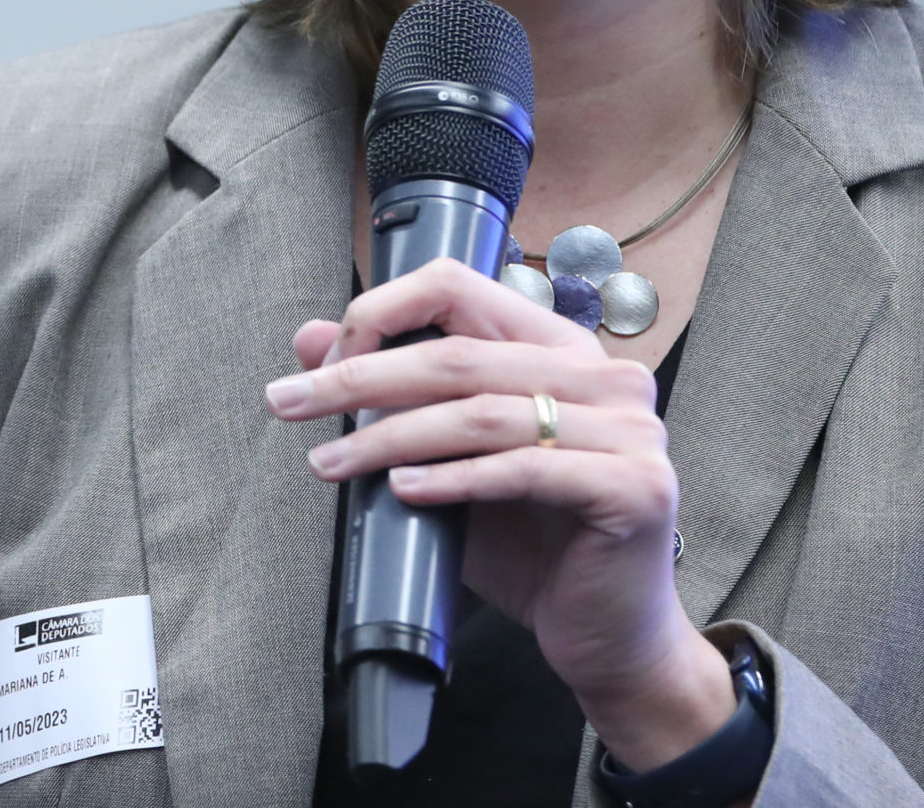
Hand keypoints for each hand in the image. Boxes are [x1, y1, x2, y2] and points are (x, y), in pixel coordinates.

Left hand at [263, 257, 735, 769]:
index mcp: (562, 348)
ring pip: (482, 414)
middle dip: (361, 377)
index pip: (460, 289)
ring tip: (330, 462)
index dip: (382, 314)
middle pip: (459, 355)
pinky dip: (452, 479)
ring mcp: (629, 428)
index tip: (321, 359)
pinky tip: (402, 490)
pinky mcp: (634, 486)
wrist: (609, 635)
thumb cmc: (533, 545)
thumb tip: (311, 339)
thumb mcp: (450, 460)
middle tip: (290, 401)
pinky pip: (522, 470)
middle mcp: (605, 375)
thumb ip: (397, 397)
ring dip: (391, 436)